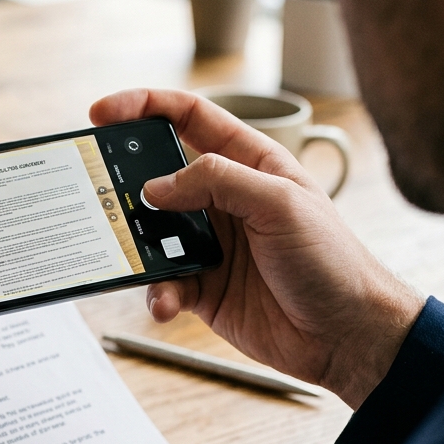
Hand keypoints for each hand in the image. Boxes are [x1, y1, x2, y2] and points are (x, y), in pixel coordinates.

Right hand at [91, 89, 423, 407]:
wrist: (349, 335)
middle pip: (159, 175)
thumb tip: (157, 186)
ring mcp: (212, 244)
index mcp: (249, 163)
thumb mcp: (281, 204)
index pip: (189, 118)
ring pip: (153, 234)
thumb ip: (218, 182)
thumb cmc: (333, 261)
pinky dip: (157, 293)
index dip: (143, 107)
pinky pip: (163, 283)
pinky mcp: (204, 288)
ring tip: (130, 254)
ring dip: (137, 246)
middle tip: (94, 189)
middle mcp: (225, 199)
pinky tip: (165, 303)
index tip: (102, 114)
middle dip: (124, 181)